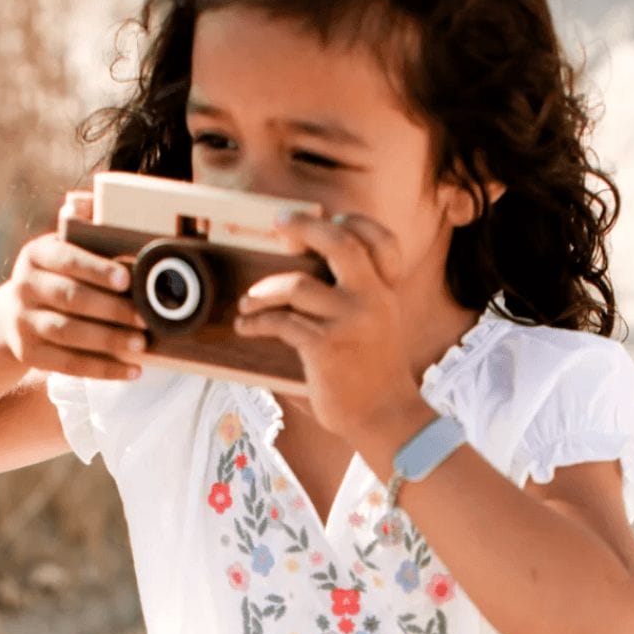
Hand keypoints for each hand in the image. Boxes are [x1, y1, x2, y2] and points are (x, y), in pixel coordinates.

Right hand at [0, 198, 148, 379]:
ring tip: (142, 345)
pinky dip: (102, 369)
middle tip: (147, 318)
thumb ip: (83, 225)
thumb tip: (85, 201)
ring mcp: (22, 322)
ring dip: (109, 341)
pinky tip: (132, 371)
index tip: (127, 278)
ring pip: (68, 333)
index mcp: (37, 254)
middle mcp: (23, 286)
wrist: (15, 314)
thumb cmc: (62, 275)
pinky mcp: (27, 353)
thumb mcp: (67, 247)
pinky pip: (67, 365)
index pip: (67, 258)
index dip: (97, 269)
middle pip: (70, 299)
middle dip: (112, 309)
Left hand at [232, 213, 431, 445]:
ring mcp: (350, 322)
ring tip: (248, 303)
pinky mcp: (326, 347)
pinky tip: (246, 327)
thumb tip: (309, 266)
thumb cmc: (374, 370)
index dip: (354, 222)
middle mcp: (373, 300)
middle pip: (340, 244)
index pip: (381, 240)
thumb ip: (359, 294)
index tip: (325, 218)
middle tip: (280, 224)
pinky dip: (256, 323)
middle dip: (305, 227)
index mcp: (386, 291)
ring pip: (297, 286)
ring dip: (263, 292)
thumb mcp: (380, 323)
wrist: (384, 415)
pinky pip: (281, 323)